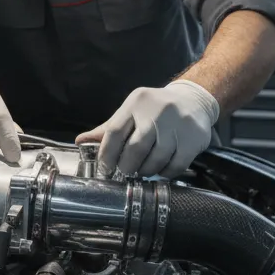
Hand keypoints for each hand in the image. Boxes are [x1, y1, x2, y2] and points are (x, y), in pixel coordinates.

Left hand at [76, 80, 219, 178]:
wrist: (194, 100)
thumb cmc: (156, 109)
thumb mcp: (131, 112)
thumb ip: (108, 129)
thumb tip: (80, 141)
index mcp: (136, 103)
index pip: (114, 132)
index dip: (106, 155)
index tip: (106, 168)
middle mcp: (157, 111)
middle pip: (135, 148)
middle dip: (127, 166)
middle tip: (126, 171)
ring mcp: (177, 125)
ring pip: (155, 160)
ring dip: (146, 171)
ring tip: (143, 170)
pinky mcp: (194, 138)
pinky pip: (175, 166)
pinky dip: (165, 173)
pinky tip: (161, 169)